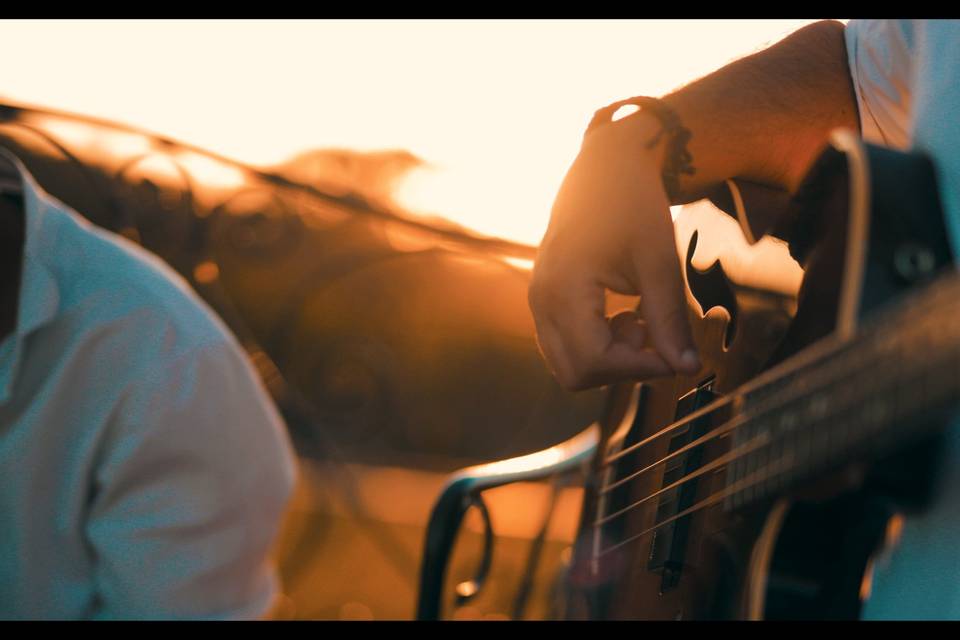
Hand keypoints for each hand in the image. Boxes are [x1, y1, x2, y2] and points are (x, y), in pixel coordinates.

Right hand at [528, 112, 700, 390]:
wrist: (606, 163)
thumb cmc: (633, 203)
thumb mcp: (659, 261)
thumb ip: (669, 320)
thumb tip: (687, 369)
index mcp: (563, 288)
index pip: (594, 363)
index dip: (640, 368)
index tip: (676, 352)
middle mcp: (541, 299)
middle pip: (574, 374)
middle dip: (620, 367)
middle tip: (652, 332)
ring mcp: (538, 300)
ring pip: (568, 364)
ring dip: (609, 356)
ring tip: (638, 317)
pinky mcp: (545, 298)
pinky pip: (566, 344)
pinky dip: (598, 343)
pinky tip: (624, 313)